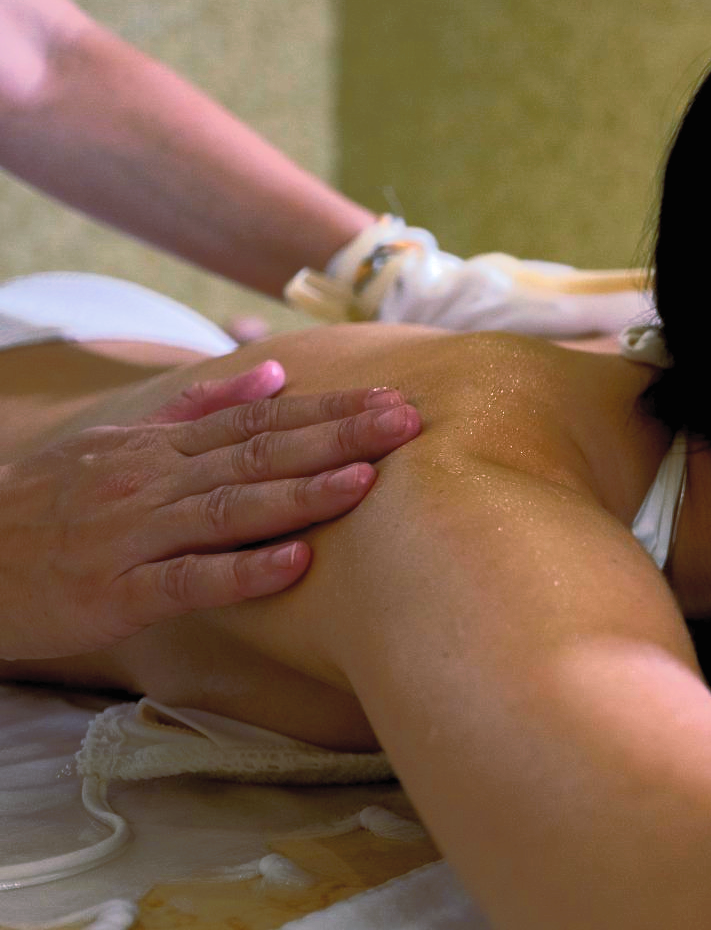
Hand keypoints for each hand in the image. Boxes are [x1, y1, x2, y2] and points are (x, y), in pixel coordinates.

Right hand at [0, 360, 420, 658]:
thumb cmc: (47, 506)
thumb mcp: (118, 443)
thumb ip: (199, 408)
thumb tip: (275, 372)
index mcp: (161, 447)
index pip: (260, 418)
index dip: (329, 408)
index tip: (393, 396)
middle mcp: (153, 481)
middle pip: (258, 452)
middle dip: (338, 437)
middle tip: (409, 423)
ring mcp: (135, 534)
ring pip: (229, 508)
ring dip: (301, 494)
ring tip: (366, 480)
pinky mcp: (118, 591)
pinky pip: (189, 580)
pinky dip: (244, 570)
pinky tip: (295, 563)